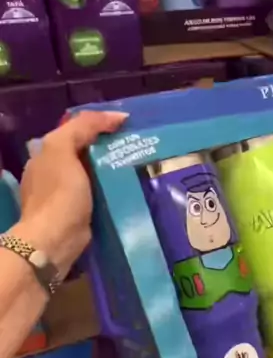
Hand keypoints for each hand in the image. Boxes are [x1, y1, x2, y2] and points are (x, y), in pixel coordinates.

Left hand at [11, 110, 127, 278]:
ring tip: (141, 165)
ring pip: (96, 173)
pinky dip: (114, 190)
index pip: (76, 130)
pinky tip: (131, 188)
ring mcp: (67, 195)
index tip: (128, 125)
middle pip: (87, 151)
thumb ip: (83, 127)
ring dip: (115, 169)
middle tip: (139, 145)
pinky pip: (101, 194)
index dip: (101, 124)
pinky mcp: (81, 214)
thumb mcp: (63, 149)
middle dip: (111, 147)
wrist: (56, 240)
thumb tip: (117, 117)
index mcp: (46, 153)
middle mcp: (54, 172)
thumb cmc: (59, 193)